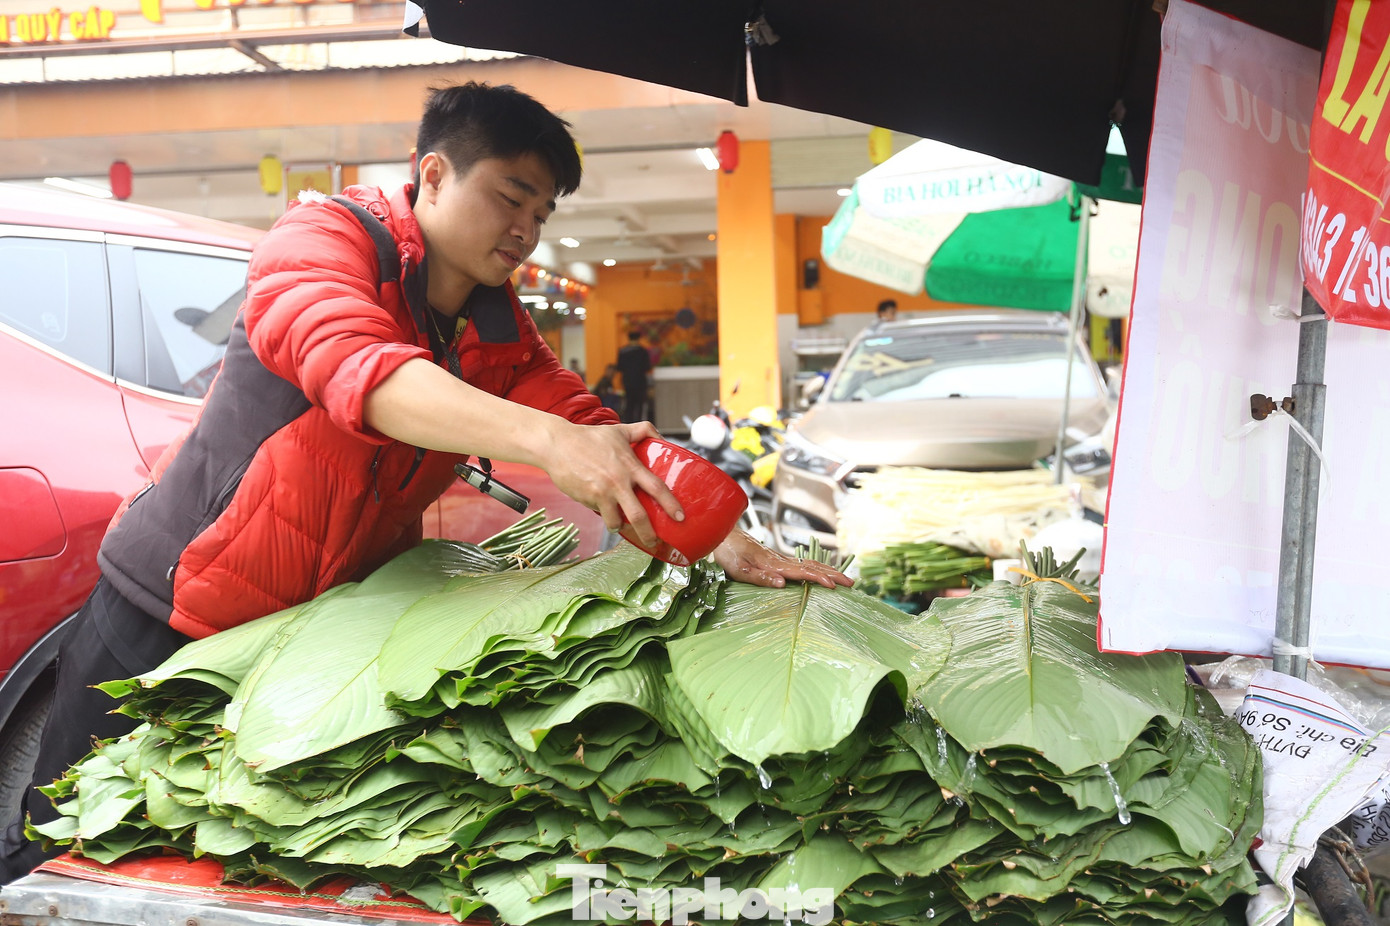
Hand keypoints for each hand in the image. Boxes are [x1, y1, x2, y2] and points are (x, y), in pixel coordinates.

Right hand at [540, 421, 683, 549]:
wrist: (558, 445)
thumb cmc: (589, 437)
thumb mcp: (619, 430)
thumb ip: (643, 430)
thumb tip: (660, 436)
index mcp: (630, 466)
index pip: (657, 488)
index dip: (671, 504)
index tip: (680, 517)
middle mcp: (619, 482)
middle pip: (639, 516)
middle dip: (649, 534)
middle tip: (654, 542)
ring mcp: (602, 493)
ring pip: (617, 522)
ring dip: (622, 527)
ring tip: (624, 526)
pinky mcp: (588, 499)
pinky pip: (601, 515)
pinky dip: (605, 517)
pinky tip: (605, 512)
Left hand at [711, 529, 853, 588]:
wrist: (723, 535)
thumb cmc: (729, 554)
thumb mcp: (739, 570)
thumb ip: (760, 578)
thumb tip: (782, 584)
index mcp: (773, 564)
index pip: (801, 573)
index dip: (818, 578)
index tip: (833, 585)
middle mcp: (780, 560)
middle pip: (812, 567)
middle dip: (832, 574)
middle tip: (851, 583)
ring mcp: (780, 559)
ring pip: (810, 564)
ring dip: (828, 571)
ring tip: (845, 578)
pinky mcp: (777, 559)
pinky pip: (802, 565)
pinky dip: (818, 568)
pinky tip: (824, 571)